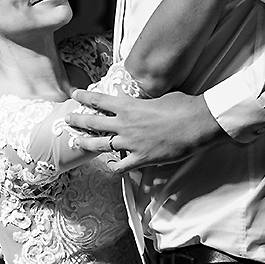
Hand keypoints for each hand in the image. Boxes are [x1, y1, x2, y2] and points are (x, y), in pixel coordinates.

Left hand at [64, 90, 223, 172]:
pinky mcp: (141, 158)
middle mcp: (125, 124)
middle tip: (67, 120)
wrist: (197, 124)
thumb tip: (145, 104)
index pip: (99, 100)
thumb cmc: (182, 106)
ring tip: (76, 143)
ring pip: (100, 145)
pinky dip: (114, 168)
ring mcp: (131, 143)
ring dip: (86, 143)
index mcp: (129, 106)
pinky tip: (110, 168)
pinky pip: (120, 167)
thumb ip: (146, 102)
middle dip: (77, 121)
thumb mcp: (160, 97)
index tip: (75, 95)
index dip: (84, 97)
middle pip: (93, 123)